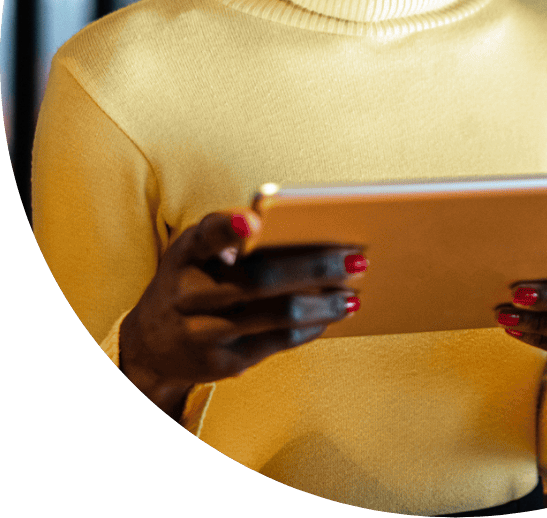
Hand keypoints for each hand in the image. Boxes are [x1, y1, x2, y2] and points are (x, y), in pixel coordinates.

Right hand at [120, 210, 365, 418]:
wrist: (151, 343)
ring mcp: (202, 332)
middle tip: (358, 258)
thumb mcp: (196, 250)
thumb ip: (233, 236)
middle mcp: (188, 292)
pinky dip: (310, 328)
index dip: (229, 227)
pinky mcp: (220, 364)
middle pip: (261, 279)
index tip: (254, 219)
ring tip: (354, 294)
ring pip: (276, 316)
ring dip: (324, 304)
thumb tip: (306, 229)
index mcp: (186, 253)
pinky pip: (276, 343)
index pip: (207, 235)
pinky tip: (332, 316)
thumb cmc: (192, 277)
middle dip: (316, 268)